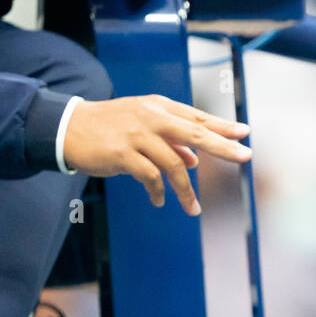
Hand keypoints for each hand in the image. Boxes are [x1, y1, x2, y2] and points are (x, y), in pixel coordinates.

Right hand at [63, 94, 250, 212]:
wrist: (70, 127)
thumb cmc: (111, 127)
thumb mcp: (143, 125)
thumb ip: (170, 140)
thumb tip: (195, 161)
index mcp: (160, 108)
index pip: (198, 118)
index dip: (223, 126)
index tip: (245, 134)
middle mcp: (152, 118)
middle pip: (196, 133)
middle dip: (223, 146)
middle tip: (245, 157)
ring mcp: (138, 135)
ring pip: (174, 165)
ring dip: (186, 191)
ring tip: (193, 209)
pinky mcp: (123, 154)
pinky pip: (150, 177)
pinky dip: (158, 192)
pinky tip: (159, 200)